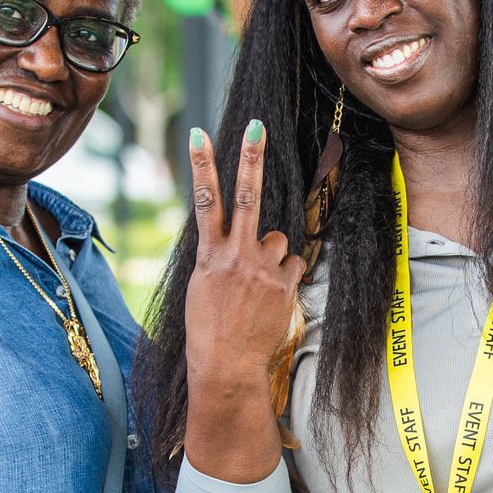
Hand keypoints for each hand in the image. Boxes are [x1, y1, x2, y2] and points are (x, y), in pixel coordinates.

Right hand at [183, 122, 304, 397]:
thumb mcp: (201, 286)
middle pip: (247, 196)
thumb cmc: (209, 329)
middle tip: (256, 126)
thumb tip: (237, 236)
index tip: (198, 133)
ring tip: (259, 284)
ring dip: (273, 255)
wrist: (226, 366)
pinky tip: (273, 296)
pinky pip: (294, 264)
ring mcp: (261, 269)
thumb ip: (219, 255)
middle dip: (250, 158)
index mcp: (209, 255)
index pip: (204, 200)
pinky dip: (287, 275)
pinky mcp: (283, 284)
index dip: (202, 164)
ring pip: (279, 239)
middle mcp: (235, 255)